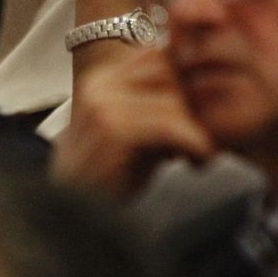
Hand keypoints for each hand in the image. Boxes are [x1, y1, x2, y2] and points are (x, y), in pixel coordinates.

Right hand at [52, 46, 214, 199]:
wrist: (72, 218)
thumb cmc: (107, 178)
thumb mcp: (136, 133)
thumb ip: (161, 108)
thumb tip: (205, 90)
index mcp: (102, 80)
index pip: (160, 58)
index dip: (188, 84)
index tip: (201, 115)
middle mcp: (99, 87)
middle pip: (170, 75)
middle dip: (194, 107)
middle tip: (206, 138)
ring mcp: (102, 107)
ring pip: (173, 103)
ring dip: (197, 131)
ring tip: (201, 154)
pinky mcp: (111, 131)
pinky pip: (169, 126)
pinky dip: (192, 143)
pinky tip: (197, 161)